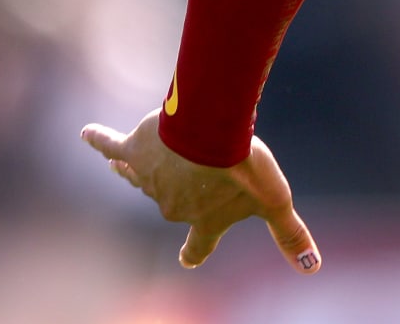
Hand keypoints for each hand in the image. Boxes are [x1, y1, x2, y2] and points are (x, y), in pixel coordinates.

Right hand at [81, 110, 320, 274]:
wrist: (212, 131)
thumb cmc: (244, 168)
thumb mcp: (275, 201)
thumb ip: (290, 234)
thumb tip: (313, 268)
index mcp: (204, 220)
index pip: (199, 244)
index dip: (195, 252)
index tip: (189, 260)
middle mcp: (174, 206)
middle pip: (170, 202)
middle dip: (171, 189)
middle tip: (180, 167)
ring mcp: (150, 179)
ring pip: (140, 177)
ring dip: (134, 170)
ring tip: (119, 163)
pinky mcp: (136, 151)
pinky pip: (112, 147)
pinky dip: (100, 141)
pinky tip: (87, 133)